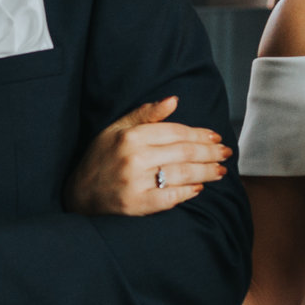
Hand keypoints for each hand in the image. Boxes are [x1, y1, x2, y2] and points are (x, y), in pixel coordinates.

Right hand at [65, 97, 229, 215]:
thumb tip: (174, 100)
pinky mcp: (137, 204)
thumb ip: (145, 114)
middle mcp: (134, 158)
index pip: (176, 132)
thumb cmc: (100, 158)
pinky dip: (188, 192)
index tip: (215, 137)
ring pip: (182, 174)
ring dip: (206, 172)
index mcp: (131, 136)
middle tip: (226, 153)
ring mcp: (136, 182)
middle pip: (184, 152)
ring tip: (220, 170)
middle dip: (210, 152)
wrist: (78, 194)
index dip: (200, 134)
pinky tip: (199, 188)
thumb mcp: (116, 129)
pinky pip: (171, 197)